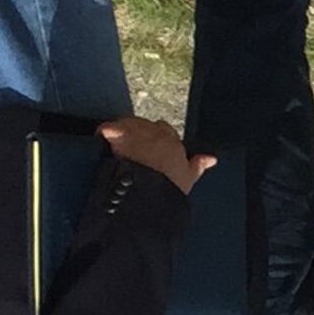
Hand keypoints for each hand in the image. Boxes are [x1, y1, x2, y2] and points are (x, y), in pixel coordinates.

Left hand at [98, 116, 212, 194]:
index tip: (151, 147)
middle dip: (138, 132)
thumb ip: (199, 165)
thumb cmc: (168, 187)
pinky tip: (101, 136)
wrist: (149, 192)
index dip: (156, 138)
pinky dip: (105, 130)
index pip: (165, 130)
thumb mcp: (189, 178)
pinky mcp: (118, 135)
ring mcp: (136, 132)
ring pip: (128, 123)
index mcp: (172, 141)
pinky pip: (109, 126)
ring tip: (116, 143)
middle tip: (131, 147)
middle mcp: (155, 132)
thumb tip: (211, 158)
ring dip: (123, 130)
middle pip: (144, 124)